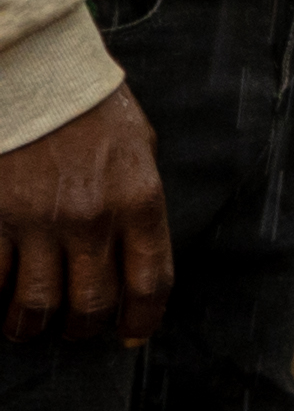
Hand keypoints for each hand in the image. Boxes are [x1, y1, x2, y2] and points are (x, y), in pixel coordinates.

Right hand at [0, 90, 170, 348]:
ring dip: (30, 325)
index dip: (142, 319)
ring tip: (26, 326)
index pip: (149, 283)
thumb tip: (135, 259)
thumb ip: (138, 207)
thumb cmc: (95, 110)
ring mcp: (39, 221)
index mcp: (140, 202)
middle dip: (82, 328)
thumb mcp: (140, 153)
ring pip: (36, 302)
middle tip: (74, 329)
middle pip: (90, 304)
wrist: (41, 76)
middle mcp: (92, 218)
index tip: (131, 335)